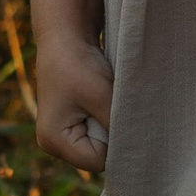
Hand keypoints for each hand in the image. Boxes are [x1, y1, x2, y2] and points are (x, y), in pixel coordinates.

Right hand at [35, 34, 113, 169]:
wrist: (65, 34)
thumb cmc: (78, 63)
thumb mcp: (102, 96)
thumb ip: (119, 125)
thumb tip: (141, 144)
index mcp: (54, 142)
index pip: (98, 161)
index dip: (116, 143)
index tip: (124, 117)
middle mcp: (54, 143)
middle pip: (98, 154)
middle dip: (113, 133)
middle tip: (116, 105)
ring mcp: (62, 132)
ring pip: (101, 141)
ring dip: (110, 122)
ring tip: (109, 98)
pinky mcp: (72, 120)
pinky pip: (97, 128)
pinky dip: (106, 115)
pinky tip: (106, 97)